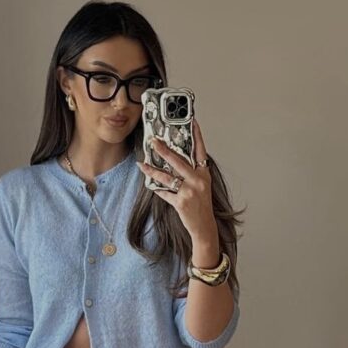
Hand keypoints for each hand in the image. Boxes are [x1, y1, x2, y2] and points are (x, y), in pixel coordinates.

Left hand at [137, 119, 218, 253]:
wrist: (204, 226)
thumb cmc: (202, 205)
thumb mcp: (202, 185)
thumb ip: (192, 172)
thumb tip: (175, 160)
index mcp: (204, 173)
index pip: (200, 150)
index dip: (196, 135)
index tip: (192, 121)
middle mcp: (198, 180)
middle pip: (178, 161)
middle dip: (164, 150)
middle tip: (154, 141)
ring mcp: (189, 191)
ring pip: (167, 177)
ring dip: (152, 170)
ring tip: (143, 164)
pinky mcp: (181, 202)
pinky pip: (165, 192)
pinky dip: (157, 189)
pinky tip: (150, 184)